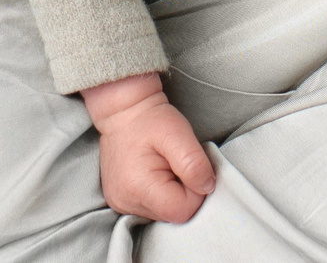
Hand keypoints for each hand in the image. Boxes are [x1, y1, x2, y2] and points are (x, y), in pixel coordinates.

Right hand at [81, 74, 214, 223]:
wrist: (122, 111)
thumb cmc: (150, 119)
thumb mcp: (177, 133)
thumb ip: (194, 163)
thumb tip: (207, 188)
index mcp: (138, 187)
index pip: (182, 211)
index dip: (194, 192)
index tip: (188, 167)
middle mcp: (125, 202)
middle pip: (172, 215)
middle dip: (183, 192)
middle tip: (175, 164)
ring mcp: (120, 204)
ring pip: (163, 214)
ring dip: (172, 193)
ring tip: (163, 166)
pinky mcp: (120, 201)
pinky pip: (151, 209)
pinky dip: (160, 194)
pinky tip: (154, 173)